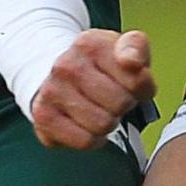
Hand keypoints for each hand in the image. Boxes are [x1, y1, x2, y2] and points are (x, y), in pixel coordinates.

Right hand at [31, 29, 153, 150]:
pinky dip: (92, 138)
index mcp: (90, 44)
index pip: (137, 81)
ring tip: (101, 109)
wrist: (61, 73)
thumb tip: (131, 61)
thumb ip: (136, 48)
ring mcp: (51, 92)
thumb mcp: (125, 46)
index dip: (142, 88)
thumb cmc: (101, 64)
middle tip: (114, 98)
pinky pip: (84, 141)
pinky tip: (88, 124)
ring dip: (108, 123)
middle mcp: (65, 66)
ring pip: (102, 125)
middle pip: (119, 104)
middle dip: (123, 105)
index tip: (132, 84)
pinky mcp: (43, 117)